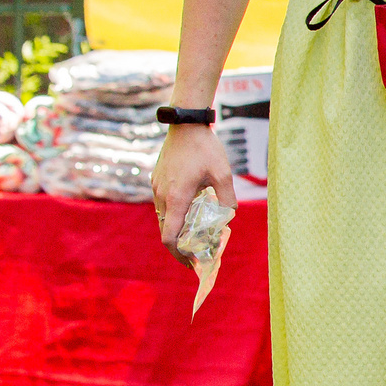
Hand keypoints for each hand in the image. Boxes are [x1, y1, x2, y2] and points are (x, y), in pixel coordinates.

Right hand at [153, 123, 236, 247]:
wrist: (185, 123)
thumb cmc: (205, 148)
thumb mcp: (223, 174)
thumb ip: (227, 199)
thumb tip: (228, 218)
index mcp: (177, 197)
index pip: (170, 237)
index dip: (179, 254)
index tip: (193, 262)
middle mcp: (162, 195)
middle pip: (166, 232)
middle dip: (181, 246)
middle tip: (199, 254)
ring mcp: (157, 188)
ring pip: (164, 219)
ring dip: (178, 230)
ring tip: (198, 234)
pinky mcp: (157, 181)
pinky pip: (164, 206)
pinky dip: (175, 215)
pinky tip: (192, 212)